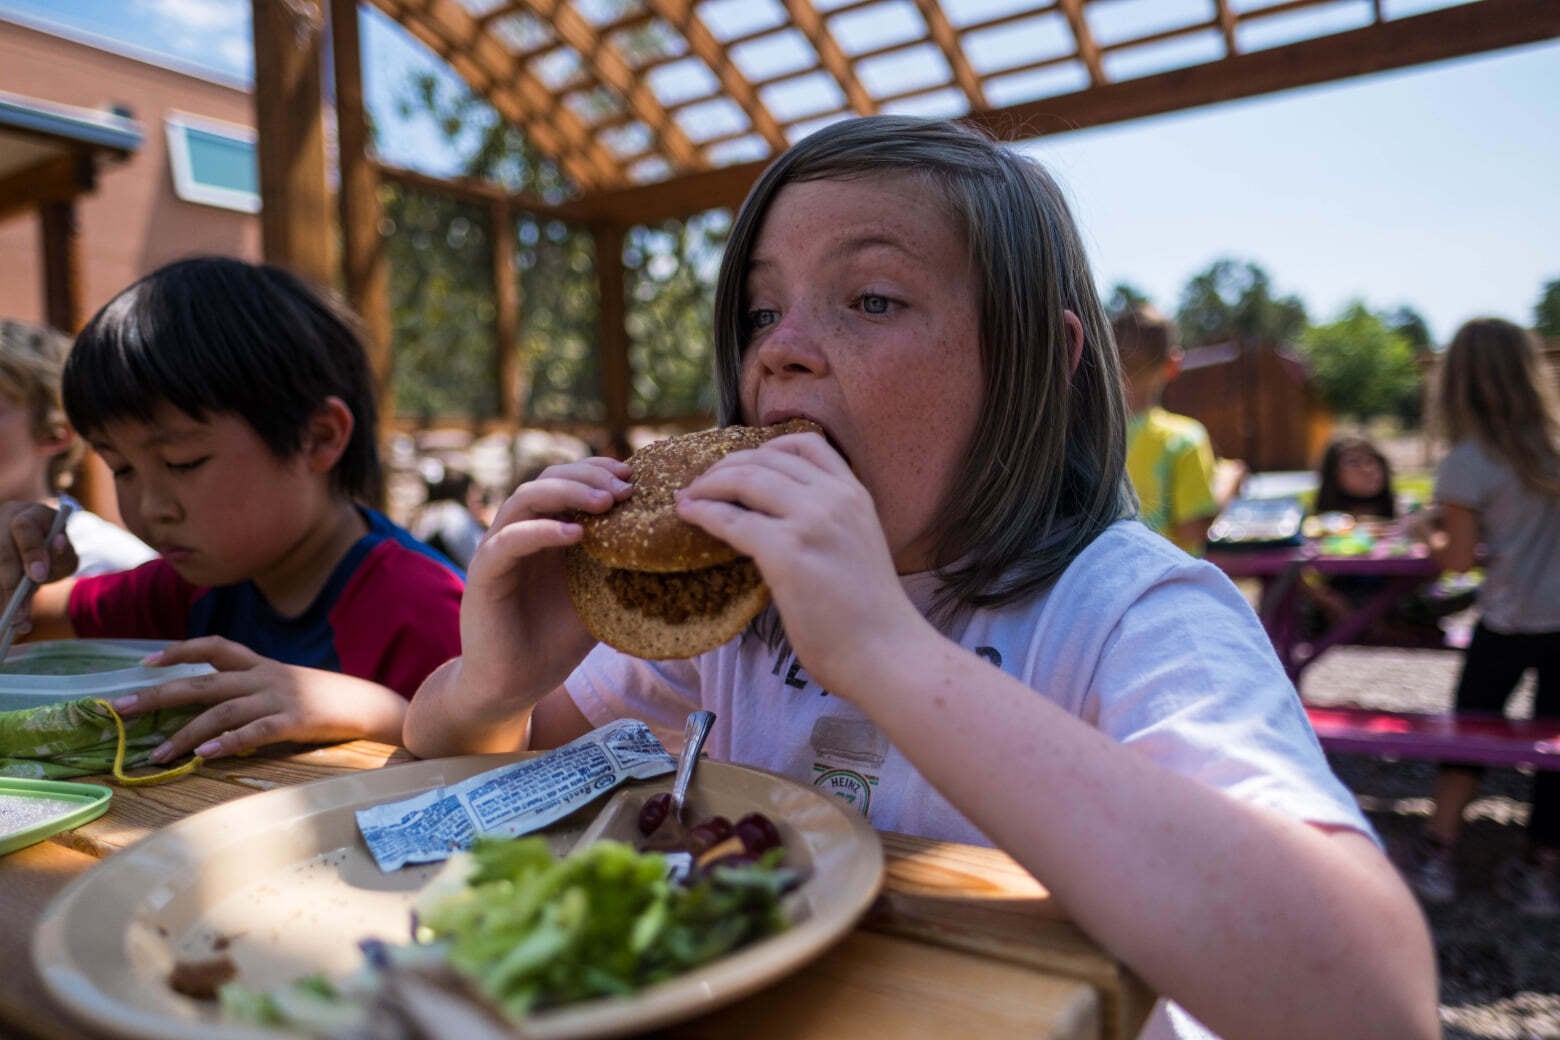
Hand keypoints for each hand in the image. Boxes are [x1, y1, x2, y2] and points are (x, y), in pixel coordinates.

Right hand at [0, 500, 78, 628]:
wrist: (36, 541)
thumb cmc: (53, 548)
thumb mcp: (65, 552)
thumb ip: (62, 553)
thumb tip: (57, 544)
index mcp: (28, 514)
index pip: (25, 528)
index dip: (31, 552)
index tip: (39, 576)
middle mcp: (3, 520)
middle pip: (2, 552)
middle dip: (10, 585)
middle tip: (19, 614)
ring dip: (1, 596)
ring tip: (14, 622)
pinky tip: (3, 614)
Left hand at [109, 636, 408, 761]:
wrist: (370, 704)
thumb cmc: (325, 698)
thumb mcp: (286, 682)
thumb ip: (253, 687)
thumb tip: (215, 707)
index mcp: (261, 665)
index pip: (214, 647)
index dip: (179, 651)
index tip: (146, 664)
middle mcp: (264, 677)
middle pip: (203, 683)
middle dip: (159, 695)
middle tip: (123, 709)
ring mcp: (279, 698)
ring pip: (221, 713)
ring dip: (185, 735)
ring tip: (157, 755)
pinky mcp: (294, 721)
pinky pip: (254, 732)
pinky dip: (227, 742)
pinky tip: (206, 755)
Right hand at [456, 456, 633, 706]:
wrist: (512, 685)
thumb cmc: (554, 643)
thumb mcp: (599, 599)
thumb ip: (620, 570)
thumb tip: (669, 551)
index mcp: (545, 533)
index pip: (566, 481)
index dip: (597, 471)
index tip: (633, 476)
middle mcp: (519, 533)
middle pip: (546, 478)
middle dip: (587, 475)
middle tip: (624, 487)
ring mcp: (498, 550)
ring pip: (524, 499)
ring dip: (567, 492)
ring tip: (605, 502)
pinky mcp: (484, 575)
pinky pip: (508, 541)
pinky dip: (541, 530)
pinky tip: (576, 534)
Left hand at [675, 431, 927, 695]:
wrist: (887, 653)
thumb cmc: (871, 617)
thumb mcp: (859, 546)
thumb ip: (830, 524)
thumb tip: (782, 522)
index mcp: (855, 495)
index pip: (806, 443)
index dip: (765, 446)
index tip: (741, 462)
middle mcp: (834, 498)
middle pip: (766, 457)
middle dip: (726, 464)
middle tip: (702, 482)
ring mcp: (811, 521)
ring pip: (745, 479)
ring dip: (708, 483)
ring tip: (689, 496)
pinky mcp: (786, 552)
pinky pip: (731, 520)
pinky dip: (703, 512)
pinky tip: (688, 515)